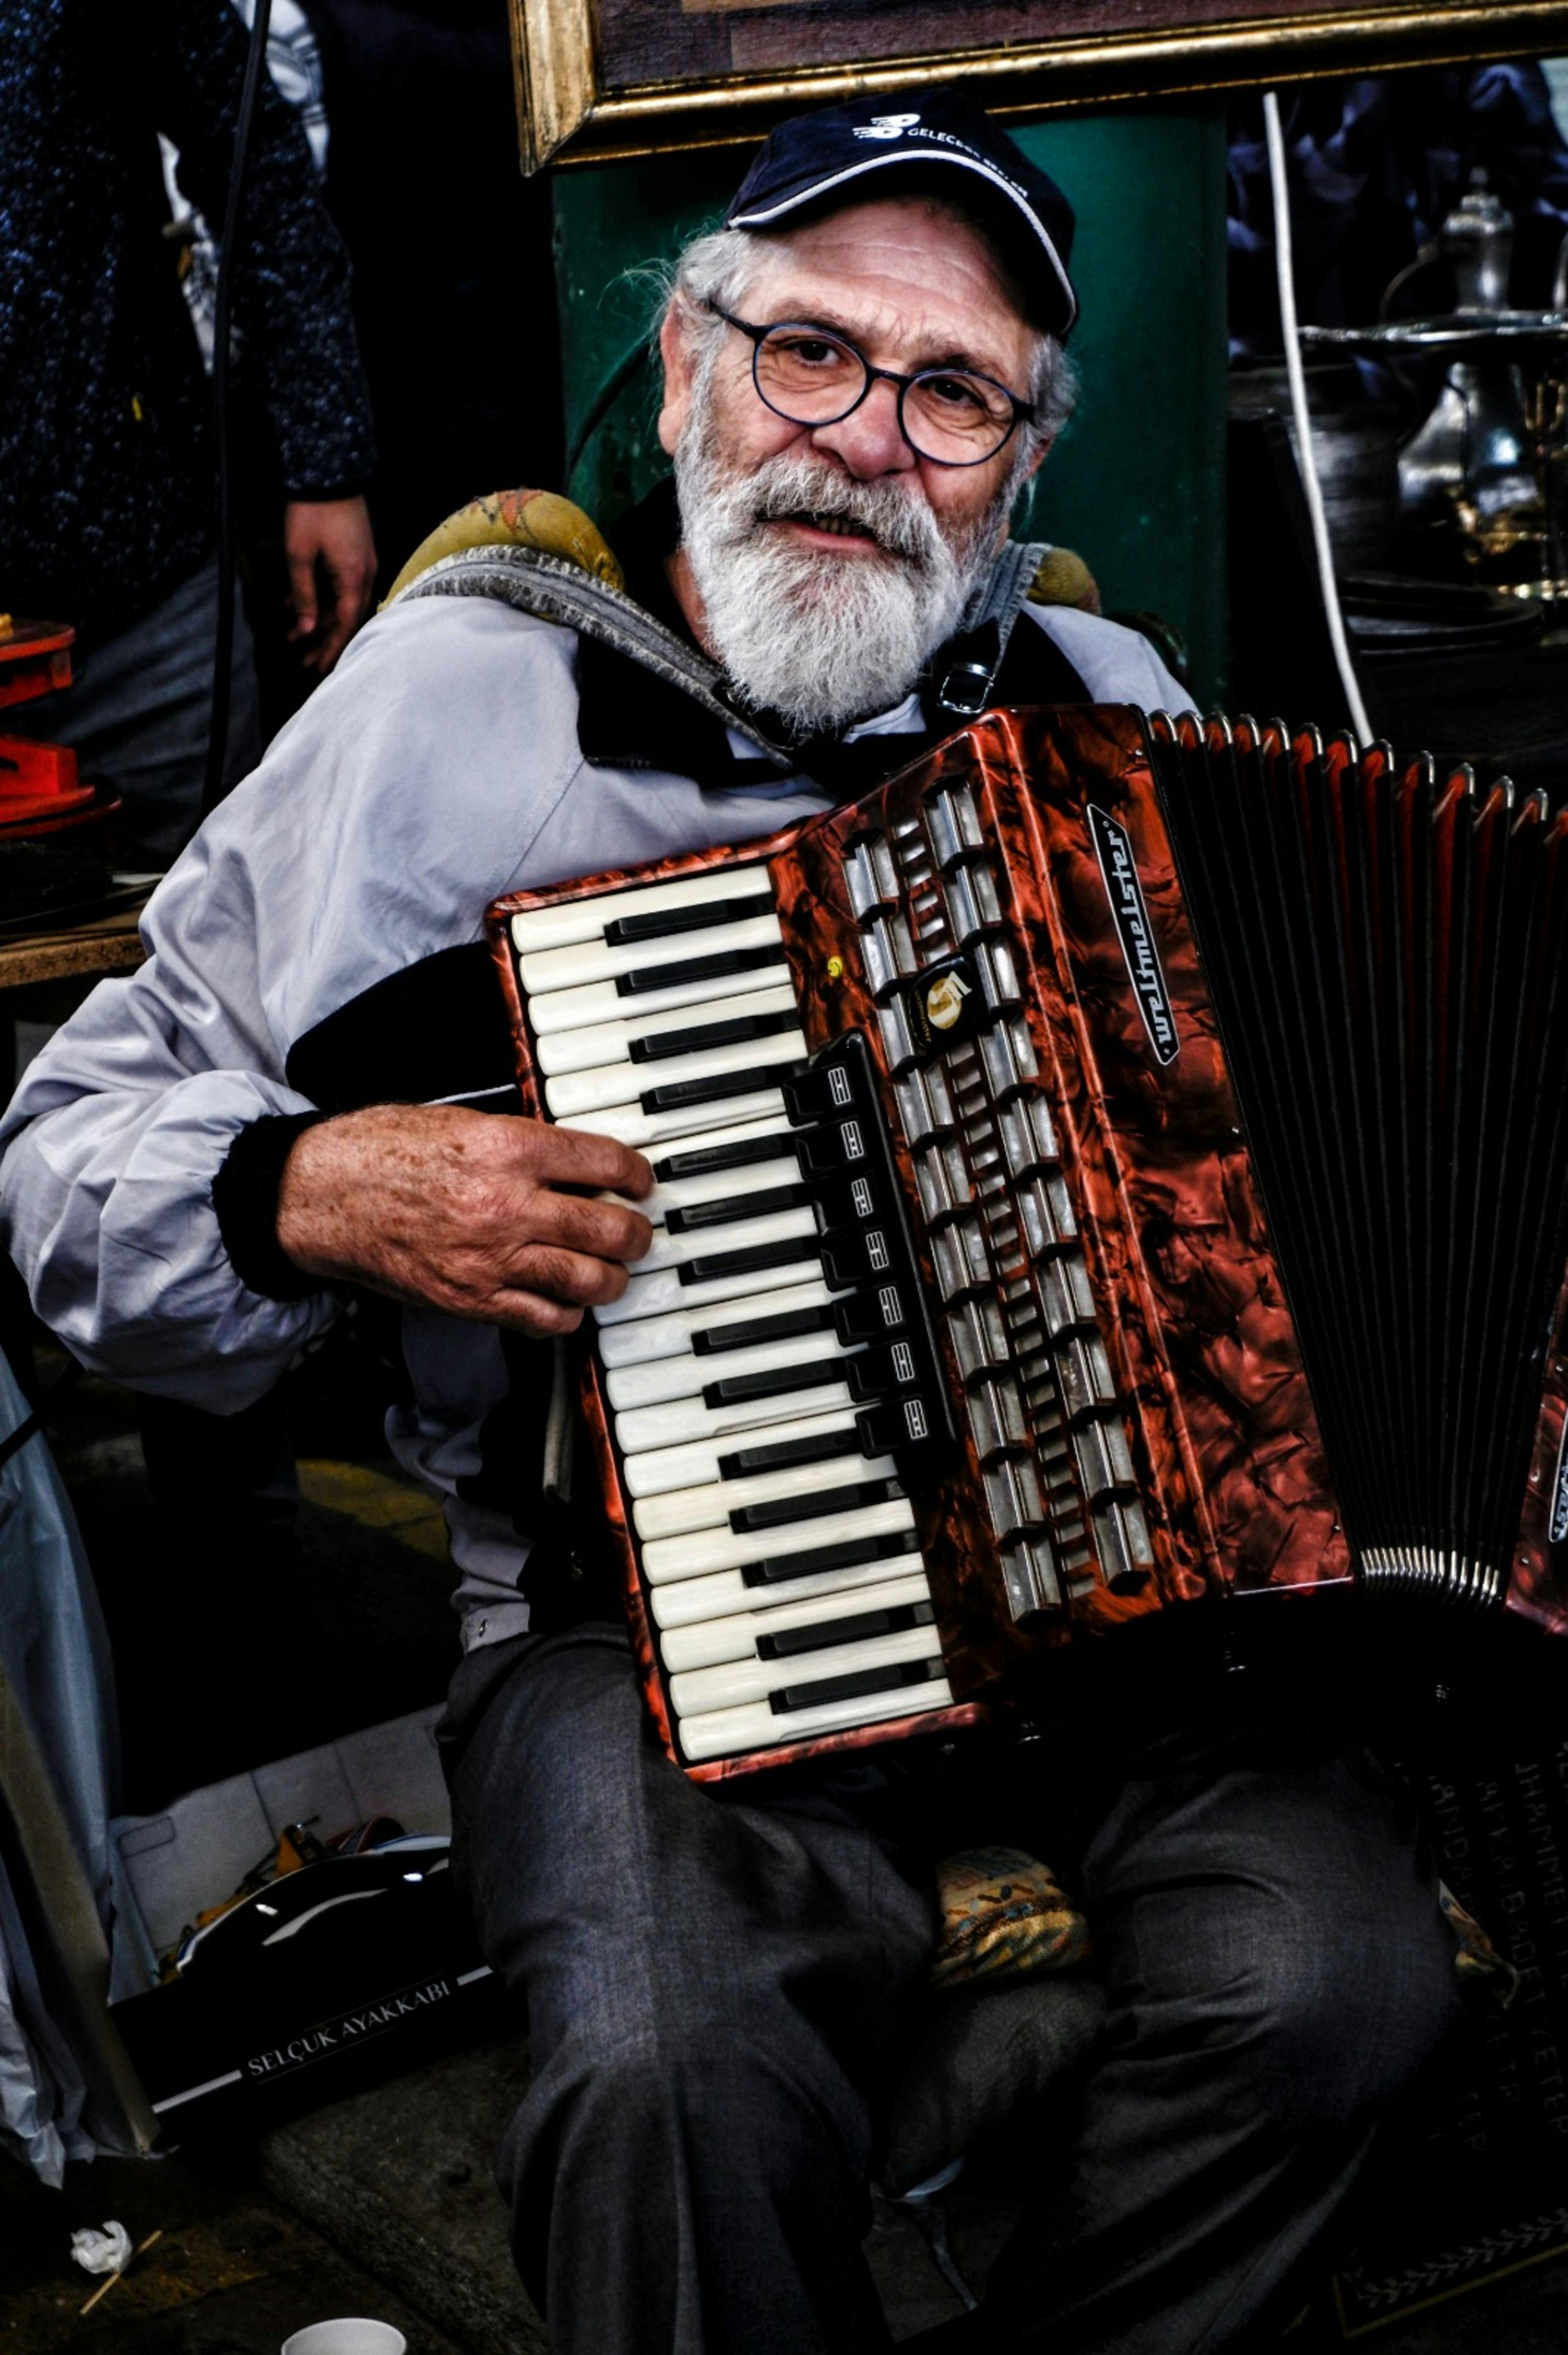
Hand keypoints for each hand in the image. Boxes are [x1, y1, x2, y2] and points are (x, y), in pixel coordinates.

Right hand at [276, 1103, 653, 1335]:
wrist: (320, 1195)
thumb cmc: (382, 1150)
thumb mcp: (463, 1121)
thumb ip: (523, 1142)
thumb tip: (577, 1161)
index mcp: (508, 1149)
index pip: (605, 1162)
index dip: (637, 1174)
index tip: (640, 1181)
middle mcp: (507, 1206)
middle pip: (609, 1229)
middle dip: (635, 1233)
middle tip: (636, 1231)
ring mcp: (491, 1259)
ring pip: (588, 1281)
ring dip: (612, 1277)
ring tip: (612, 1269)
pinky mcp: (471, 1300)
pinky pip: (545, 1320)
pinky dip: (568, 1314)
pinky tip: (566, 1300)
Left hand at [283, 494, 377, 674]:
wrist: (329, 471)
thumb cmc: (312, 512)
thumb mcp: (299, 555)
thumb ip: (303, 594)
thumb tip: (304, 629)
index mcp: (354, 577)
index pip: (345, 623)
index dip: (332, 647)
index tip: (319, 667)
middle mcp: (364, 574)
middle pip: (346, 617)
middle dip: (324, 640)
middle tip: (306, 662)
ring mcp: (362, 562)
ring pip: (341, 602)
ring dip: (318, 619)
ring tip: (295, 636)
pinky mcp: (355, 553)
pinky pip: (339, 585)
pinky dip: (320, 598)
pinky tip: (295, 605)